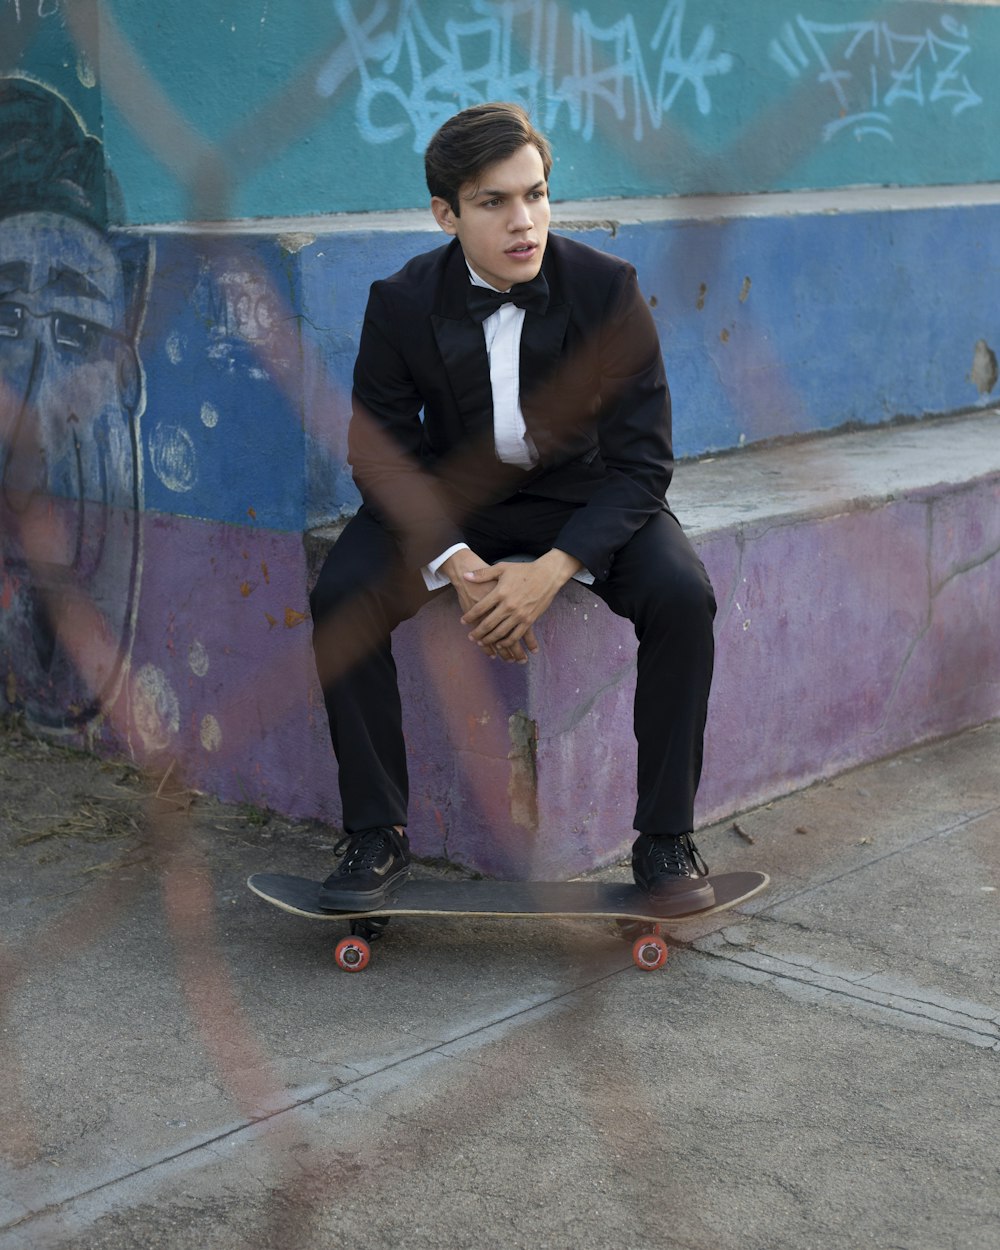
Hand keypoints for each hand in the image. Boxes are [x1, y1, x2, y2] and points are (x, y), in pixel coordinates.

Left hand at [439, 548, 531, 662]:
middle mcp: (508, 605)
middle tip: (471, 637)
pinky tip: (500, 644)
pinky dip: (506, 642)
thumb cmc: (523, 570)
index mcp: (500, 592)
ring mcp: (519, 614)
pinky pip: (516, 635)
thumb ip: (482, 574)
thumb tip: (465, 575)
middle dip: (477, 632)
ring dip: (490, 640)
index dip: (469, 616)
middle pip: (488, 624)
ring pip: (500, 633)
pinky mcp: (529, 620)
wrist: (547, 575)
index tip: (463, 621)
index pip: (479, 608)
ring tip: (482, 642)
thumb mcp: (502, 568)